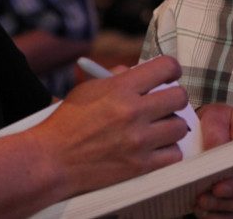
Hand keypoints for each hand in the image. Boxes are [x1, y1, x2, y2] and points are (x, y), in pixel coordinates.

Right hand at [35, 55, 189, 196]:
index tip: (170, 75)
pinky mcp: (141, 166)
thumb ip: (115, 78)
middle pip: (179, 97)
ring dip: (171, 126)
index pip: (166, 67)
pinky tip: (154, 148)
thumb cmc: (67, 123)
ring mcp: (139, 140)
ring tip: (157, 129)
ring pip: (180, 127)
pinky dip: (167, 151)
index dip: (172, 69)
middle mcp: (133, 111)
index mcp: (120, 88)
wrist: (52, 160)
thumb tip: (137, 72)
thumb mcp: (87, 90)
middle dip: (173, 98)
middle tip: (164, 104)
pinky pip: (174, 154)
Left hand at [191, 103, 232, 217]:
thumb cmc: (214, 123)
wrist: (198, 133)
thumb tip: (215, 150)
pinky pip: (230, 214)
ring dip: (223, 204)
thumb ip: (217, 131)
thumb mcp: (215, 116)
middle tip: (215, 187)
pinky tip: (203, 211)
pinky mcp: (230, 199)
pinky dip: (217, 216)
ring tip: (202, 200)